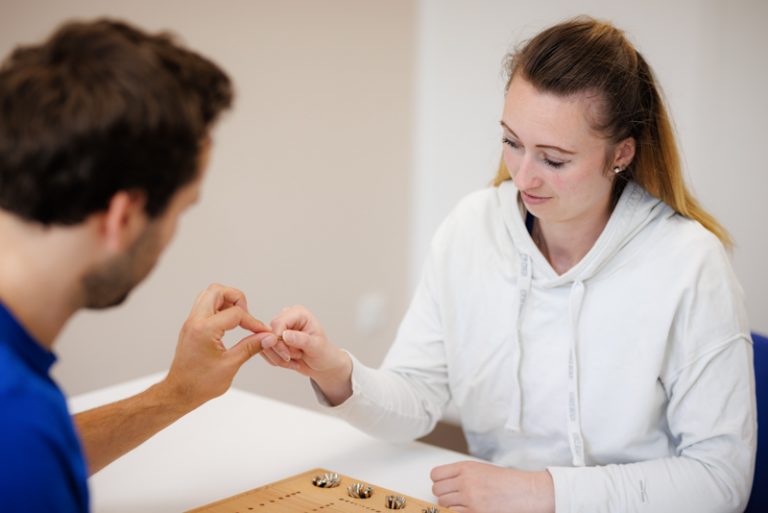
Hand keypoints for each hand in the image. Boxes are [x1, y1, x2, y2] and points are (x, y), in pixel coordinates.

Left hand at [160, 284, 270, 408]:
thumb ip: (250, 347)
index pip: (236, 313)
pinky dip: (219, 309)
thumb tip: (267, 337)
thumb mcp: (230, 365)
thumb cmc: (200, 384)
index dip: (253, 322)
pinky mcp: (191, 327)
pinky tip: (229, 325)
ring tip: (238, 319)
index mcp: (205, 329)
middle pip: (217, 290)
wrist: (179, 392)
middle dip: (236, 298)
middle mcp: (195, 321)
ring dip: (227, 301)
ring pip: (209, 295)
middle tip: (246, 315)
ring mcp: (191, 322)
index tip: (262, 332)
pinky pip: (205, 306)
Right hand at [260, 305, 351, 404]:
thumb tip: (285, 335)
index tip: (287, 354)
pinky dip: (276, 360)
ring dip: (278, 358)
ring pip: (265, 344)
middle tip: (295, 357)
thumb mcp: (316, 346)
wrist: (322, 364)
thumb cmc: (323, 352)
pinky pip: (264, 351)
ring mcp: (279, 329)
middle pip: (268, 334)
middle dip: (280, 351)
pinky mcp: (273, 340)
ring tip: (295, 360)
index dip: (278, 340)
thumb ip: (301, 340)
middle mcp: (286, 318)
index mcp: (298, 313)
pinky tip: (289, 361)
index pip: (278, 323)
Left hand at [431, 461, 554, 512]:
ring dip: (450, 505)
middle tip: (454, 496)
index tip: (443, 484)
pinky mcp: (474, 512)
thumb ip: (462, 475)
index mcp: (466, 467)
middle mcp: (465, 481)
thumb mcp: (481, 470)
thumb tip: (444, 484)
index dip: (438, 481)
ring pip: (443, 504)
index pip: (435, 474)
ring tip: (464, 503)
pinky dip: (458, 512)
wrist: (526, 492)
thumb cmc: (507, 481)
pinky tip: (468, 509)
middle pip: (437, 490)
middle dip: (443, 494)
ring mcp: (469, 498)